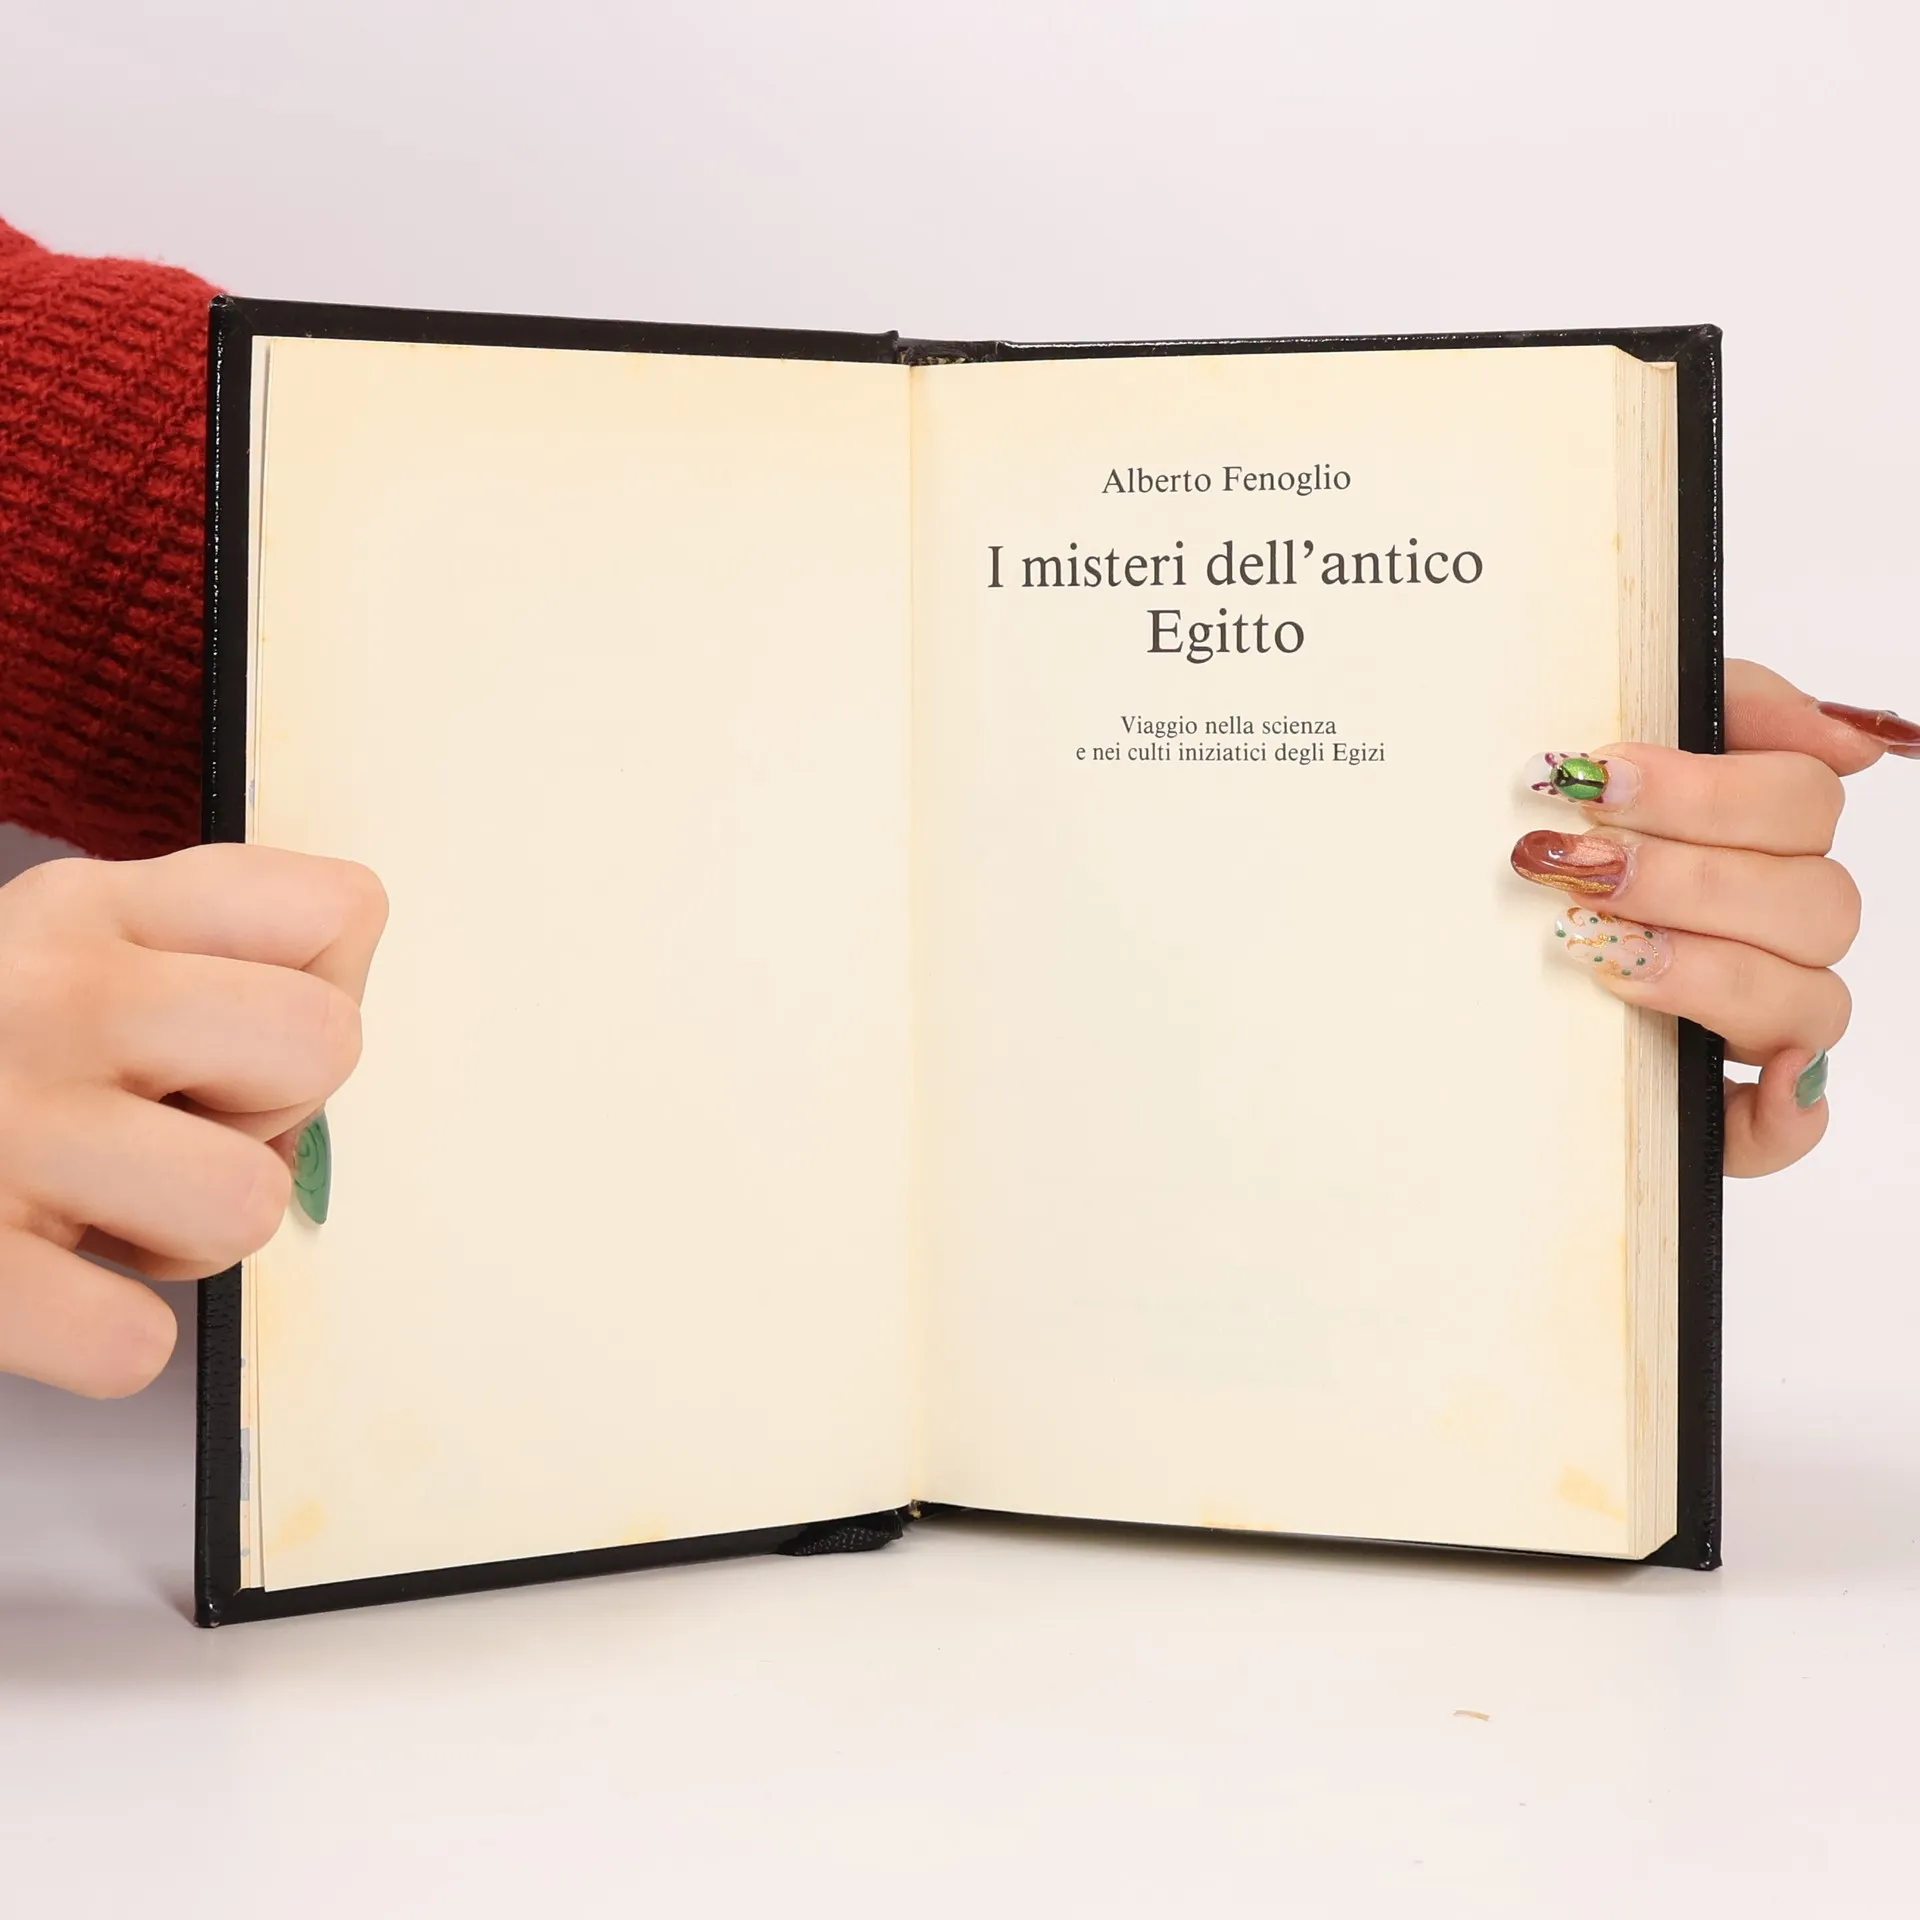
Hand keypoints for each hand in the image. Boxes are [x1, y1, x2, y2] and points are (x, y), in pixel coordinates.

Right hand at [0, 845, 386, 1395]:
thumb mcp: (66, 941)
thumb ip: (207, 948)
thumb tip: (333, 1014)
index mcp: (89, 907)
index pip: (339, 908)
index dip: (315, 989)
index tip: (224, 1031)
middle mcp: (46, 994)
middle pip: (325, 1047)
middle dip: (270, 1114)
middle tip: (166, 1128)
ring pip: (247, 1206)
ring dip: (187, 1236)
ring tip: (97, 1209)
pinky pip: (131, 1343)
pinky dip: (106, 1340)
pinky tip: (45, 1289)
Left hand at [1514, 659, 1907, 1177]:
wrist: (1446, 975)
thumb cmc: (1543, 847)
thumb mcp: (1603, 760)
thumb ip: (1721, 709)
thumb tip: (1853, 738)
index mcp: (1759, 839)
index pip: (1803, 798)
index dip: (1705, 788)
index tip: (1593, 774)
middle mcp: (1777, 928)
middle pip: (1814, 897)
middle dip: (1685, 875)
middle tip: (1576, 866)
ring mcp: (1761, 1020)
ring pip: (1811, 997)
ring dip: (1706, 967)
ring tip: (1597, 946)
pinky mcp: (1727, 1108)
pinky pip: (1792, 1125)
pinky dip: (1784, 1114)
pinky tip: (1756, 1084)